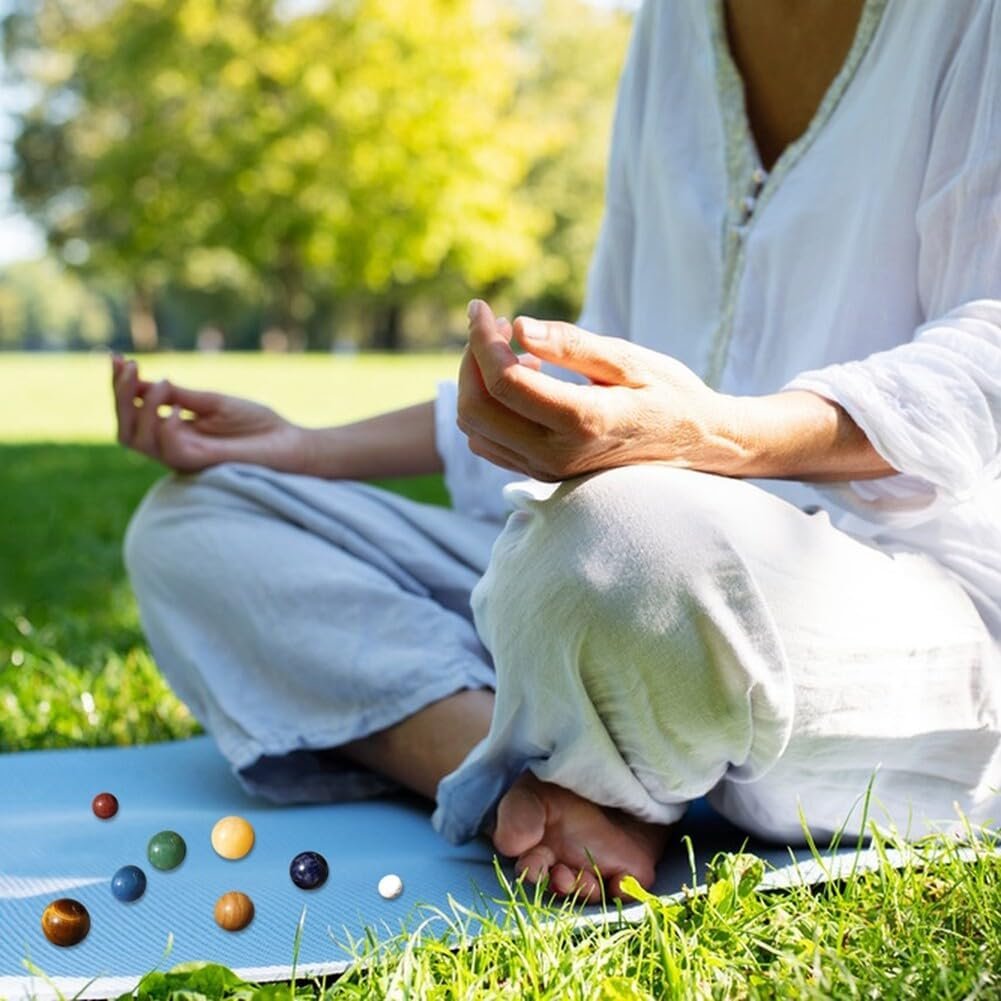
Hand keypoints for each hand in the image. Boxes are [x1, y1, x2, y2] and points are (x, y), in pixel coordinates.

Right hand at [111, 355, 306, 472]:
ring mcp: (184, 457)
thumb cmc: (256, 424)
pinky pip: (169, 450)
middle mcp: (172, 447)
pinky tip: (175, 409)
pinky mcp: (201, 463)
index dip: (118, 387)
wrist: (290, 442)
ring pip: (137, 441)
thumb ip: (178, 394)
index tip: (116, 357)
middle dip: (119, 397)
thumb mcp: (212, 401)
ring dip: (141, 408)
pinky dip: (164, 427)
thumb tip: (141, 380)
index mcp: (173, 432)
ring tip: (163, 382)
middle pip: (124, 430)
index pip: (132, 413)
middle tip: (130, 366)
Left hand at [457, 300, 739, 481]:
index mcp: (582, 421)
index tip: (482, 308)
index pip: (504, 381)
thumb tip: (519, 328)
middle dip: (472, 360)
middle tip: (493, 325)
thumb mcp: (628, 359)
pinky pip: (489, 444)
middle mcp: (557, 455)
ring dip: (478, 383)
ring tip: (513, 349)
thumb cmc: (668, 393)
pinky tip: (521, 380)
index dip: (482, 339)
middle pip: (476, 409)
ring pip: (476, 429)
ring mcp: (548, 471)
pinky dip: (488, 408)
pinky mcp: (543, 475)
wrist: (695, 444)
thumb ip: (572, 345)